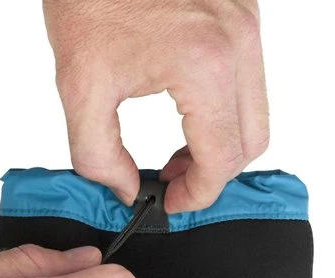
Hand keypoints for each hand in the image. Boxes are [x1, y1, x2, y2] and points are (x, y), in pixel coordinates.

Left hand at [44, 0, 268, 212]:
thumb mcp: (79, 84)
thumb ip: (98, 154)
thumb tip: (127, 188)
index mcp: (204, 64)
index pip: (223, 158)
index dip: (197, 195)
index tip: (172, 202)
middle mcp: (239, 43)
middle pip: (252, 141)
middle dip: (215, 173)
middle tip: (175, 180)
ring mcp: (246, 25)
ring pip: (256, 113)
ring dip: (223, 143)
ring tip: (180, 151)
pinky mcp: (242, 15)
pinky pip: (248, 81)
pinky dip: (225, 109)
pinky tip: (190, 113)